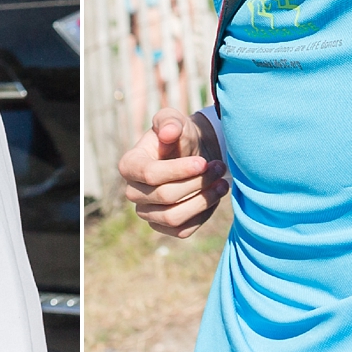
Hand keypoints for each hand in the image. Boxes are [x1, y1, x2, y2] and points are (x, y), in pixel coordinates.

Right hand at [118, 107, 228, 237]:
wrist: (193, 154)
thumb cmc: (180, 136)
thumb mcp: (175, 121)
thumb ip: (170, 121)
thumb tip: (168, 132)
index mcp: (130, 165)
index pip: (150, 174)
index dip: (179, 170)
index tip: (203, 162)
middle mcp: (133, 192)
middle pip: (165, 196)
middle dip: (197, 182)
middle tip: (219, 167)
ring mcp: (146, 212)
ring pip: (173, 218)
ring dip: (203, 201)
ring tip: (222, 183)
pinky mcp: (163, 227)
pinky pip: (182, 230)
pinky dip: (203, 215)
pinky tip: (214, 196)